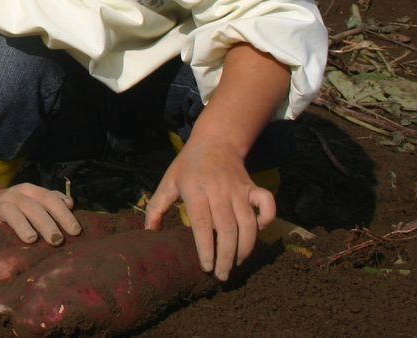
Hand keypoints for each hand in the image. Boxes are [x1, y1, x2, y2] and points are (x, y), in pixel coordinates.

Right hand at [0, 183, 82, 245]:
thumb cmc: (19, 209)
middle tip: (57, 240)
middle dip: (46, 223)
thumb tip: (70, 203)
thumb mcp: (36, 201)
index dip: (64, 214)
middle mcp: (15, 196)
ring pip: (10, 212)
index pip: (50, 200)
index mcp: (31, 191)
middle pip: (32, 207)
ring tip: (31, 239)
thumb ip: (54, 201)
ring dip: (21, 225)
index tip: (76, 232)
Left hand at [143, 137, 275, 281]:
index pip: (203, 225)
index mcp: (196, 191)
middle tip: (223, 275)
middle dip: (227, 256)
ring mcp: (239, 190)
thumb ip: (157, 207)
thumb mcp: (168, 182)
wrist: (215, 141)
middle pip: (227, 229)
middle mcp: (219, 192)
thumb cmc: (188, 165)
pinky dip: (267, 219)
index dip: (206, 248)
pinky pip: (267, 204)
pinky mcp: (253, 187)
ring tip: (237, 264)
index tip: (207, 267)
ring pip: (248, 223)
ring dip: (246, 247)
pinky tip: (258, 233)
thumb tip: (148, 232)